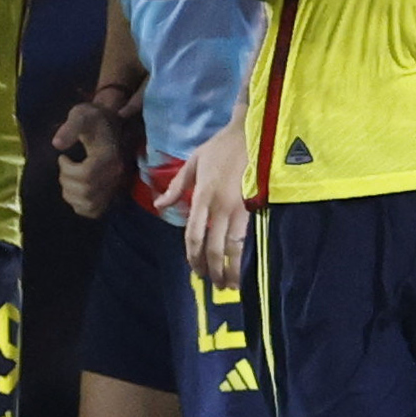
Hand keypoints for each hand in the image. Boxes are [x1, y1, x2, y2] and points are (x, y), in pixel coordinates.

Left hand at [52, 101, 126, 219]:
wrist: (107, 125)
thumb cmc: (91, 119)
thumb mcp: (80, 115)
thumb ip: (70, 128)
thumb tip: (56, 144)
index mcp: (109, 155)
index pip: (87, 175)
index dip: (68, 170)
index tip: (62, 158)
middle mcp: (115, 173)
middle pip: (86, 191)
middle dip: (66, 180)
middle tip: (64, 167)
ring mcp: (113, 185)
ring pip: (88, 203)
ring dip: (70, 193)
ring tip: (68, 178)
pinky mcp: (109, 194)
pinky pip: (93, 211)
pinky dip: (79, 205)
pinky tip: (74, 190)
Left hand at [157, 115, 252, 288]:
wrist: (250, 133)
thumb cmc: (221, 147)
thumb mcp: (194, 162)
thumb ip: (177, 186)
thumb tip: (160, 205)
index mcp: (202, 196)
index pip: (194, 235)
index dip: (193, 256)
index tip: (196, 271)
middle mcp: (219, 206)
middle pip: (213, 247)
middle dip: (212, 269)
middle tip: (213, 284)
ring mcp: (239, 208)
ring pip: (232, 247)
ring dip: (230, 269)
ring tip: (229, 284)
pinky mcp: (255, 206)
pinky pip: (248, 237)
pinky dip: (245, 255)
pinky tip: (245, 266)